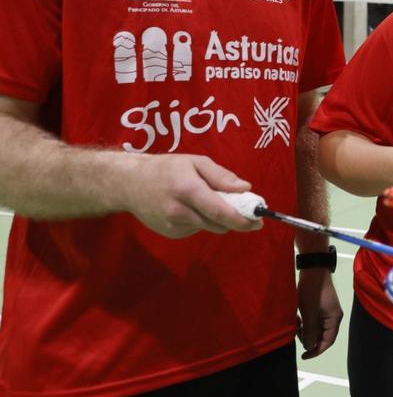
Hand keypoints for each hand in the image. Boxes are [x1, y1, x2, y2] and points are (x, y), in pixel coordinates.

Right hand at [121, 154, 263, 237]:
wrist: (129, 184)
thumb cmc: (166, 168)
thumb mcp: (195, 162)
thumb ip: (221, 176)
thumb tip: (245, 188)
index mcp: (187, 189)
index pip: (220, 211)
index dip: (242, 219)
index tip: (259, 221)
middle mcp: (178, 211)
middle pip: (218, 224)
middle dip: (235, 219)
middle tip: (244, 208)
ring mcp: (172, 225)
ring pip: (208, 227)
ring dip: (216, 218)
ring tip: (205, 199)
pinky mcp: (170, 234)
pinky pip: (196, 229)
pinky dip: (201, 220)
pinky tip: (189, 207)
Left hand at [297, 267, 342, 359]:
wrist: (313, 270)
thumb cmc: (312, 291)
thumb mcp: (309, 313)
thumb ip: (310, 331)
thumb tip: (310, 346)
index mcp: (334, 319)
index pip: (327, 342)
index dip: (316, 351)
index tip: (303, 355)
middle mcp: (332, 317)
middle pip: (321, 336)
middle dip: (307, 337)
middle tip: (296, 331)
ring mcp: (326, 312)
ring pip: (315, 328)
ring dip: (304, 329)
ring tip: (295, 323)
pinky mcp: (319, 307)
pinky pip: (312, 321)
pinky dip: (304, 322)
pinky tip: (296, 317)